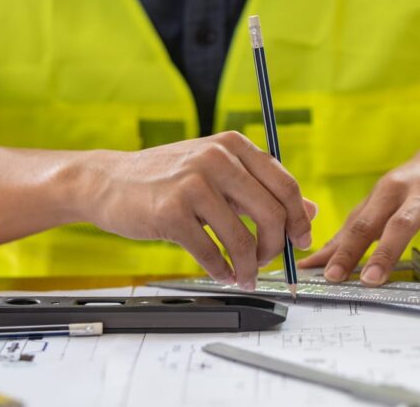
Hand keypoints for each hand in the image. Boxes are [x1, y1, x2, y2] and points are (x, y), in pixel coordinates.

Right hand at [78, 131, 315, 289]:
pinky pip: (210, 252)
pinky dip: (220, 269)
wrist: (108, 181)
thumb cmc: (167, 178)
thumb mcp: (219, 171)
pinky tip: (220, 272)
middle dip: (276, 247)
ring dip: (247, 266)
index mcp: (234, 145)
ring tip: (243, 275)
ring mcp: (193, 183)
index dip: (299, 219)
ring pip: (242, 238)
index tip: (301, 240)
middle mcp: (217, 158)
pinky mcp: (171, 211)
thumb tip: (311, 212)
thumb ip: (263, 188)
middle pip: (272, 213)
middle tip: (267, 262)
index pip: (286, 185)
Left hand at [297, 143, 419, 288]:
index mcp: (392, 189)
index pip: (365, 222)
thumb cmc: (411, 185)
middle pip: (403, 223)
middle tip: (372, 281)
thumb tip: (312, 262)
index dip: (347, 249)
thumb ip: (350, 232)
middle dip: (387, 251)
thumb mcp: (380, 200)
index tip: (330, 275)